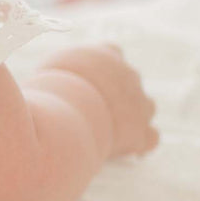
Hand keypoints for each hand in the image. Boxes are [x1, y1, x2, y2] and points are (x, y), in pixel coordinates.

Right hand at [41, 44, 158, 159]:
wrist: (67, 109)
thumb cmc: (49, 86)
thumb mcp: (51, 68)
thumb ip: (62, 71)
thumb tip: (52, 82)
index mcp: (107, 55)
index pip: (112, 51)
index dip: (101, 67)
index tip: (85, 78)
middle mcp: (129, 75)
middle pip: (130, 80)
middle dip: (116, 94)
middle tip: (88, 108)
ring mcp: (140, 105)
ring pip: (147, 107)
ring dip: (133, 116)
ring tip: (108, 129)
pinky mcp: (139, 134)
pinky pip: (150, 137)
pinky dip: (139, 143)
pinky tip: (124, 149)